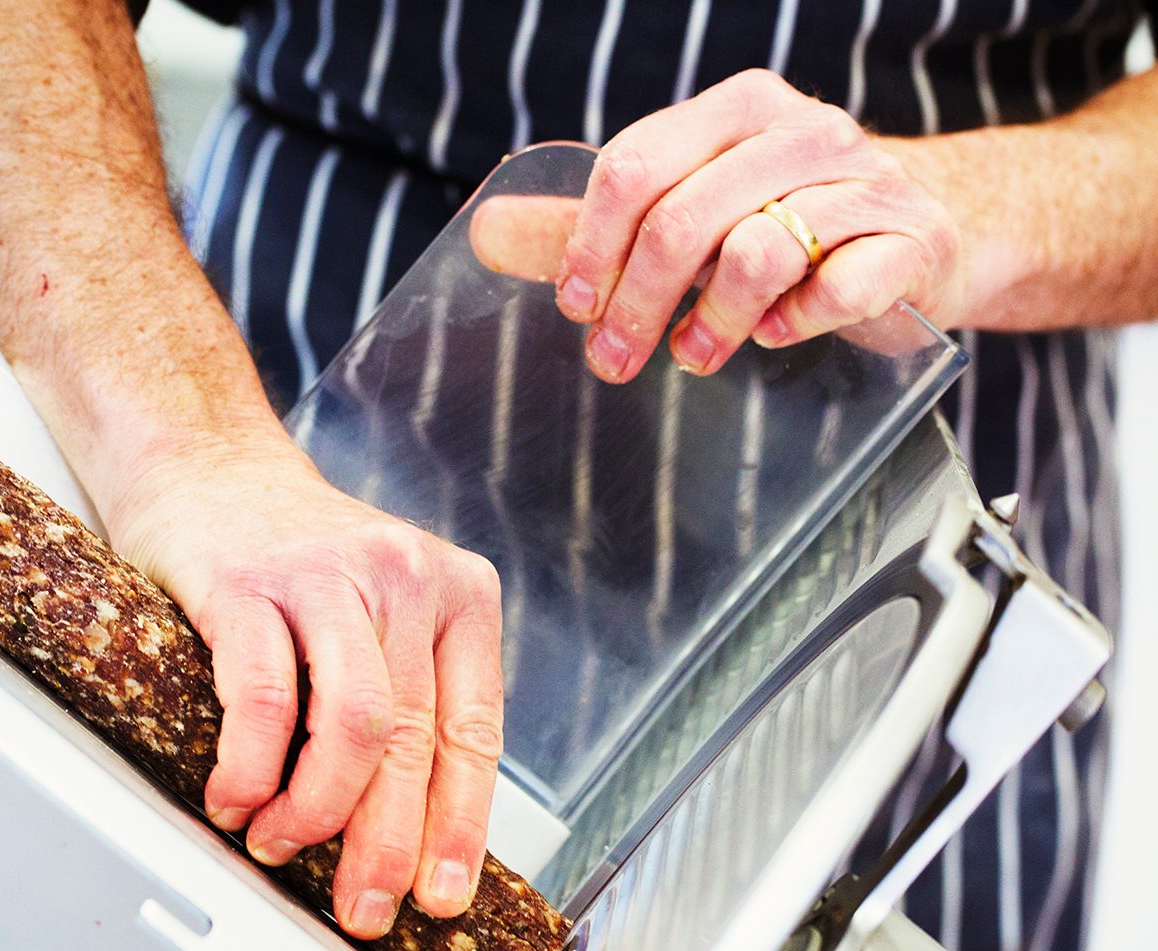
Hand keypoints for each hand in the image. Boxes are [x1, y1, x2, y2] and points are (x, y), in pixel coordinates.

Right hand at [110, 434, 502, 938]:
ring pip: (355, 723)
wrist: (213, 469)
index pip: (475, 731)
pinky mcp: (250, 580)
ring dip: (320, 810)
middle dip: (390, 842)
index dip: (460, 823)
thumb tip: (412, 827)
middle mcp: (408, 580)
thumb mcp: (387, 616)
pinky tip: (237, 798)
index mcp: (460, 597)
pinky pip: (263, 696)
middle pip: (416, 738)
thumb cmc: (303, 561)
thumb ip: (412, 698)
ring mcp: (331, 574)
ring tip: (284, 844)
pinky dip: (251, 767)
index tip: (445, 891)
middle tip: (365, 905)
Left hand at [549, 69, 963, 381]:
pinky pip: (836, 290)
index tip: (577, 307)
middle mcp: (801, 131)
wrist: (937, 227)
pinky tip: (778, 334)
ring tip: (696, 355)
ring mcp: (863, 183)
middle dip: (634, 304)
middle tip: (615, 361)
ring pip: (756, 251)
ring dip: (711, 323)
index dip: (590, 247)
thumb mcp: (704, 205)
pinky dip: (794, 325)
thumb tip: (491, 235)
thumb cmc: (798, 224)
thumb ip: (608, 221)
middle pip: (683, 218)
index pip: (636, 169)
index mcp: (739, 110)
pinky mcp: (909, 242)